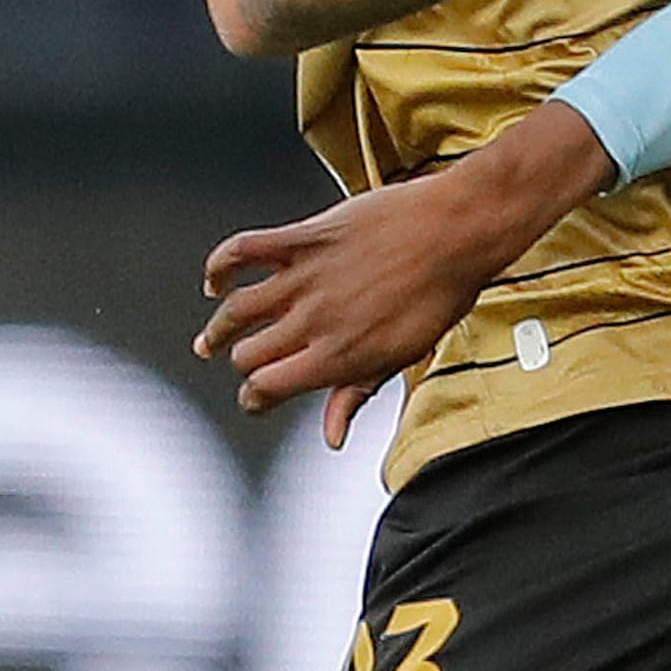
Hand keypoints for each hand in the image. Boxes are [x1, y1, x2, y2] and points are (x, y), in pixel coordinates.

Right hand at [195, 107, 615, 440]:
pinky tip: (216, 281)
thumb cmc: (438, 296)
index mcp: (337, 359)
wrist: (456, 234)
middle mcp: (313, 322)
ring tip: (214, 336)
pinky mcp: (303, 239)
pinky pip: (242, 251)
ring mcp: (305, 280)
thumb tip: (333, 436)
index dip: (254, 399)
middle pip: (248, 355)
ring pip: (237, 311)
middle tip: (245, 364)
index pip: (267, 390)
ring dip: (219, 328)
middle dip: (243, 365)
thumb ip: (356, 393)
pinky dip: (219, 267)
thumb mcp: (401, 356)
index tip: (256, 397)